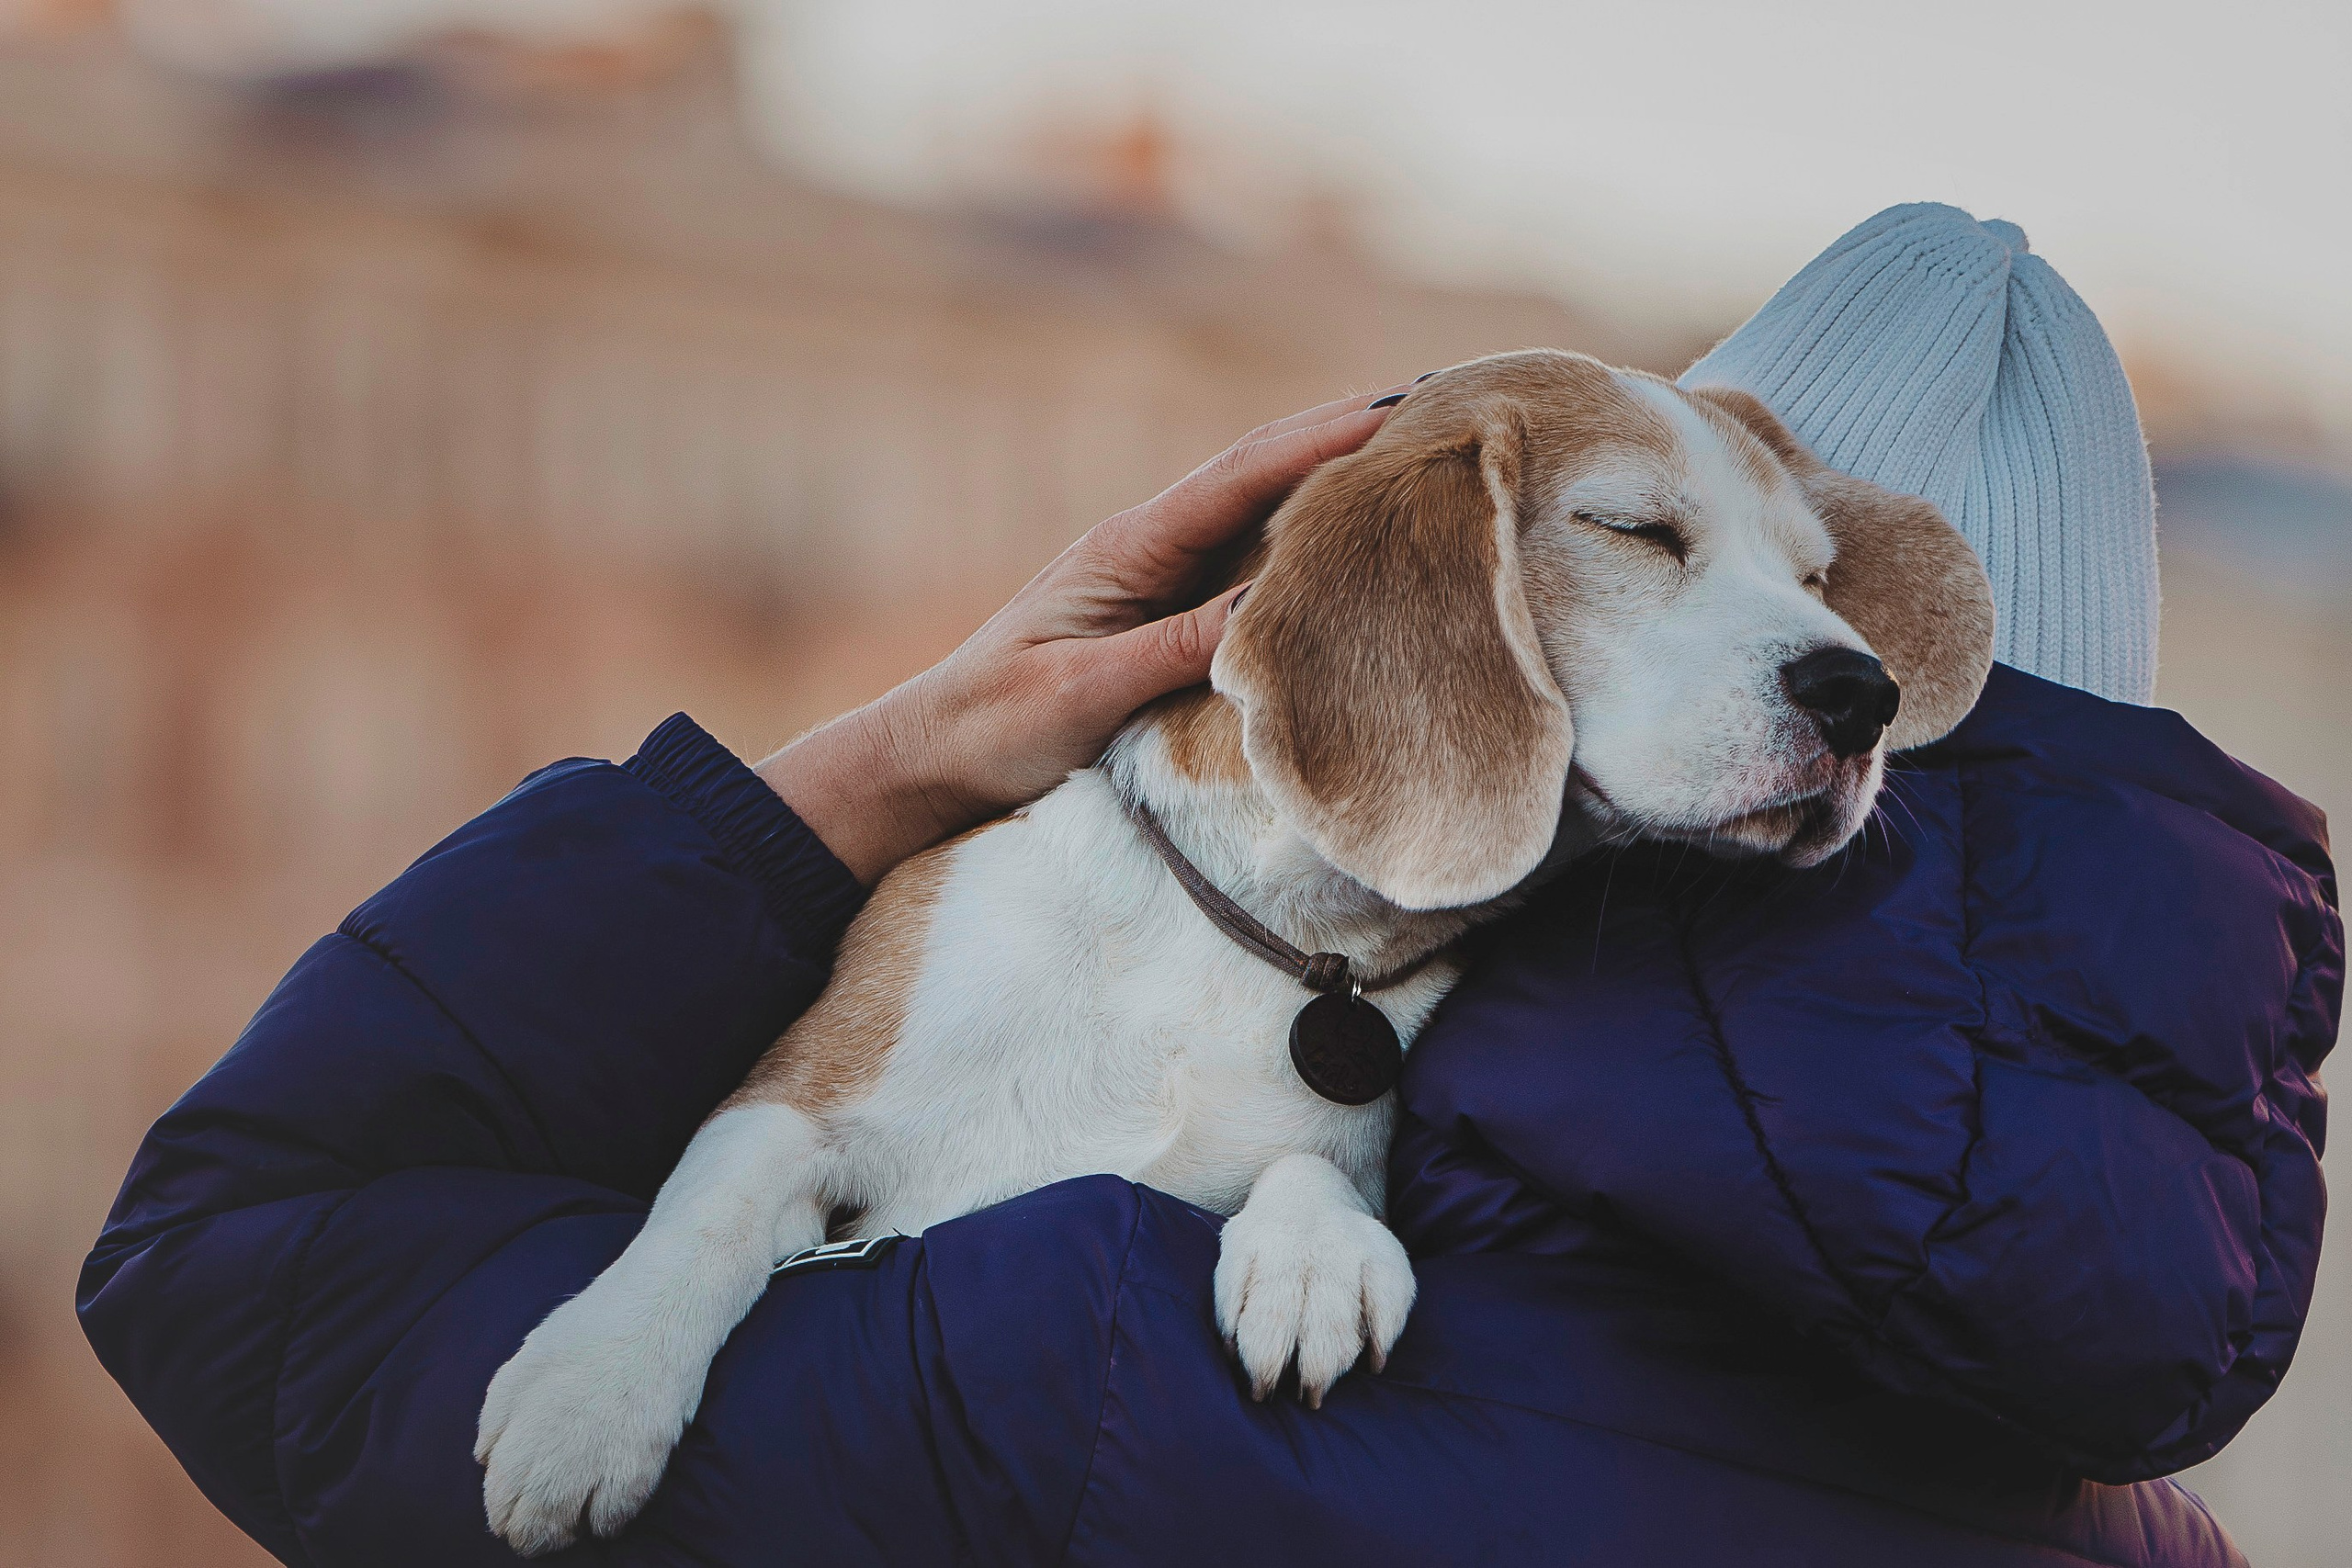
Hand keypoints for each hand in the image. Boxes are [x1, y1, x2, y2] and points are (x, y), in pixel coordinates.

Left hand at [759, 386, 1403, 882]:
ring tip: (1413, 449)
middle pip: (1258, 471)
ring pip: (1256, 510)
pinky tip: (1346, 534)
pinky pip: (1244, 561)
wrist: (928, 758)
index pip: (1239, 478)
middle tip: (1433, 404)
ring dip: (1328, 475)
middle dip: (1341, 432)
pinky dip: (1302, 535)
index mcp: (1126, 549)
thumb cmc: (994, 728)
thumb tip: (1270, 607)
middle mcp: (1145, 547)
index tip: (1396, 410)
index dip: (1319, 441)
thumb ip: (1176, 650)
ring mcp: (1153, 576)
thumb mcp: (1085, 693)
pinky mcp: (1158, 613)